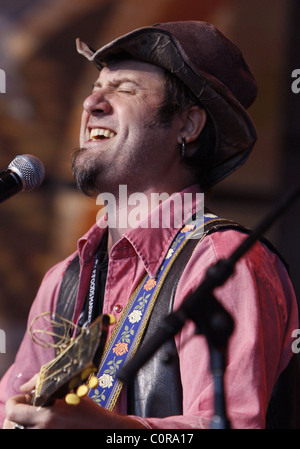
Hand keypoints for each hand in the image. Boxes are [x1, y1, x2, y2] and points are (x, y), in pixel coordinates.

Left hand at [3, 376, 145, 428]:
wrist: (102, 429)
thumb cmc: (88, 411)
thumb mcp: (68, 393)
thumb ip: (44, 386)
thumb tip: (25, 387)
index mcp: (46, 416)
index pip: (12, 411)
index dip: (14, 402)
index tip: (23, 397)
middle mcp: (42, 431)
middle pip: (11, 425)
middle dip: (16, 414)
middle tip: (26, 407)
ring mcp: (45, 439)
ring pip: (20, 432)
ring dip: (22, 423)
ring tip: (33, 417)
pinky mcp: (50, 442)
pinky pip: (33, 435)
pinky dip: (32, 429)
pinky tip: (41, 423)